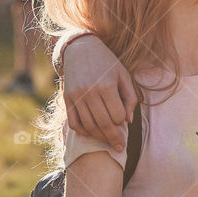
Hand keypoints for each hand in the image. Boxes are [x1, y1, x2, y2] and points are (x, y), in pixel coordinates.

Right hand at [62, 35, 137, 150]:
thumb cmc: (107, 63)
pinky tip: (91, 132)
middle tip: (119, 148)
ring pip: (89, 126)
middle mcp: (90, 92)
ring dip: (99, 137)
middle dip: (113, 139)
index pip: (117, 116)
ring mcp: (77, 97)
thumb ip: (130, 98)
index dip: (122, 122)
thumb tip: (128, 121)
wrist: (81, 49)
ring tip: (107, 141)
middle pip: (103, 124)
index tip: (124, 124)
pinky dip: (83, 131)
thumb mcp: (124, 75)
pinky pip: (74, 123)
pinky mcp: (67, 99)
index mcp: (106, 86)